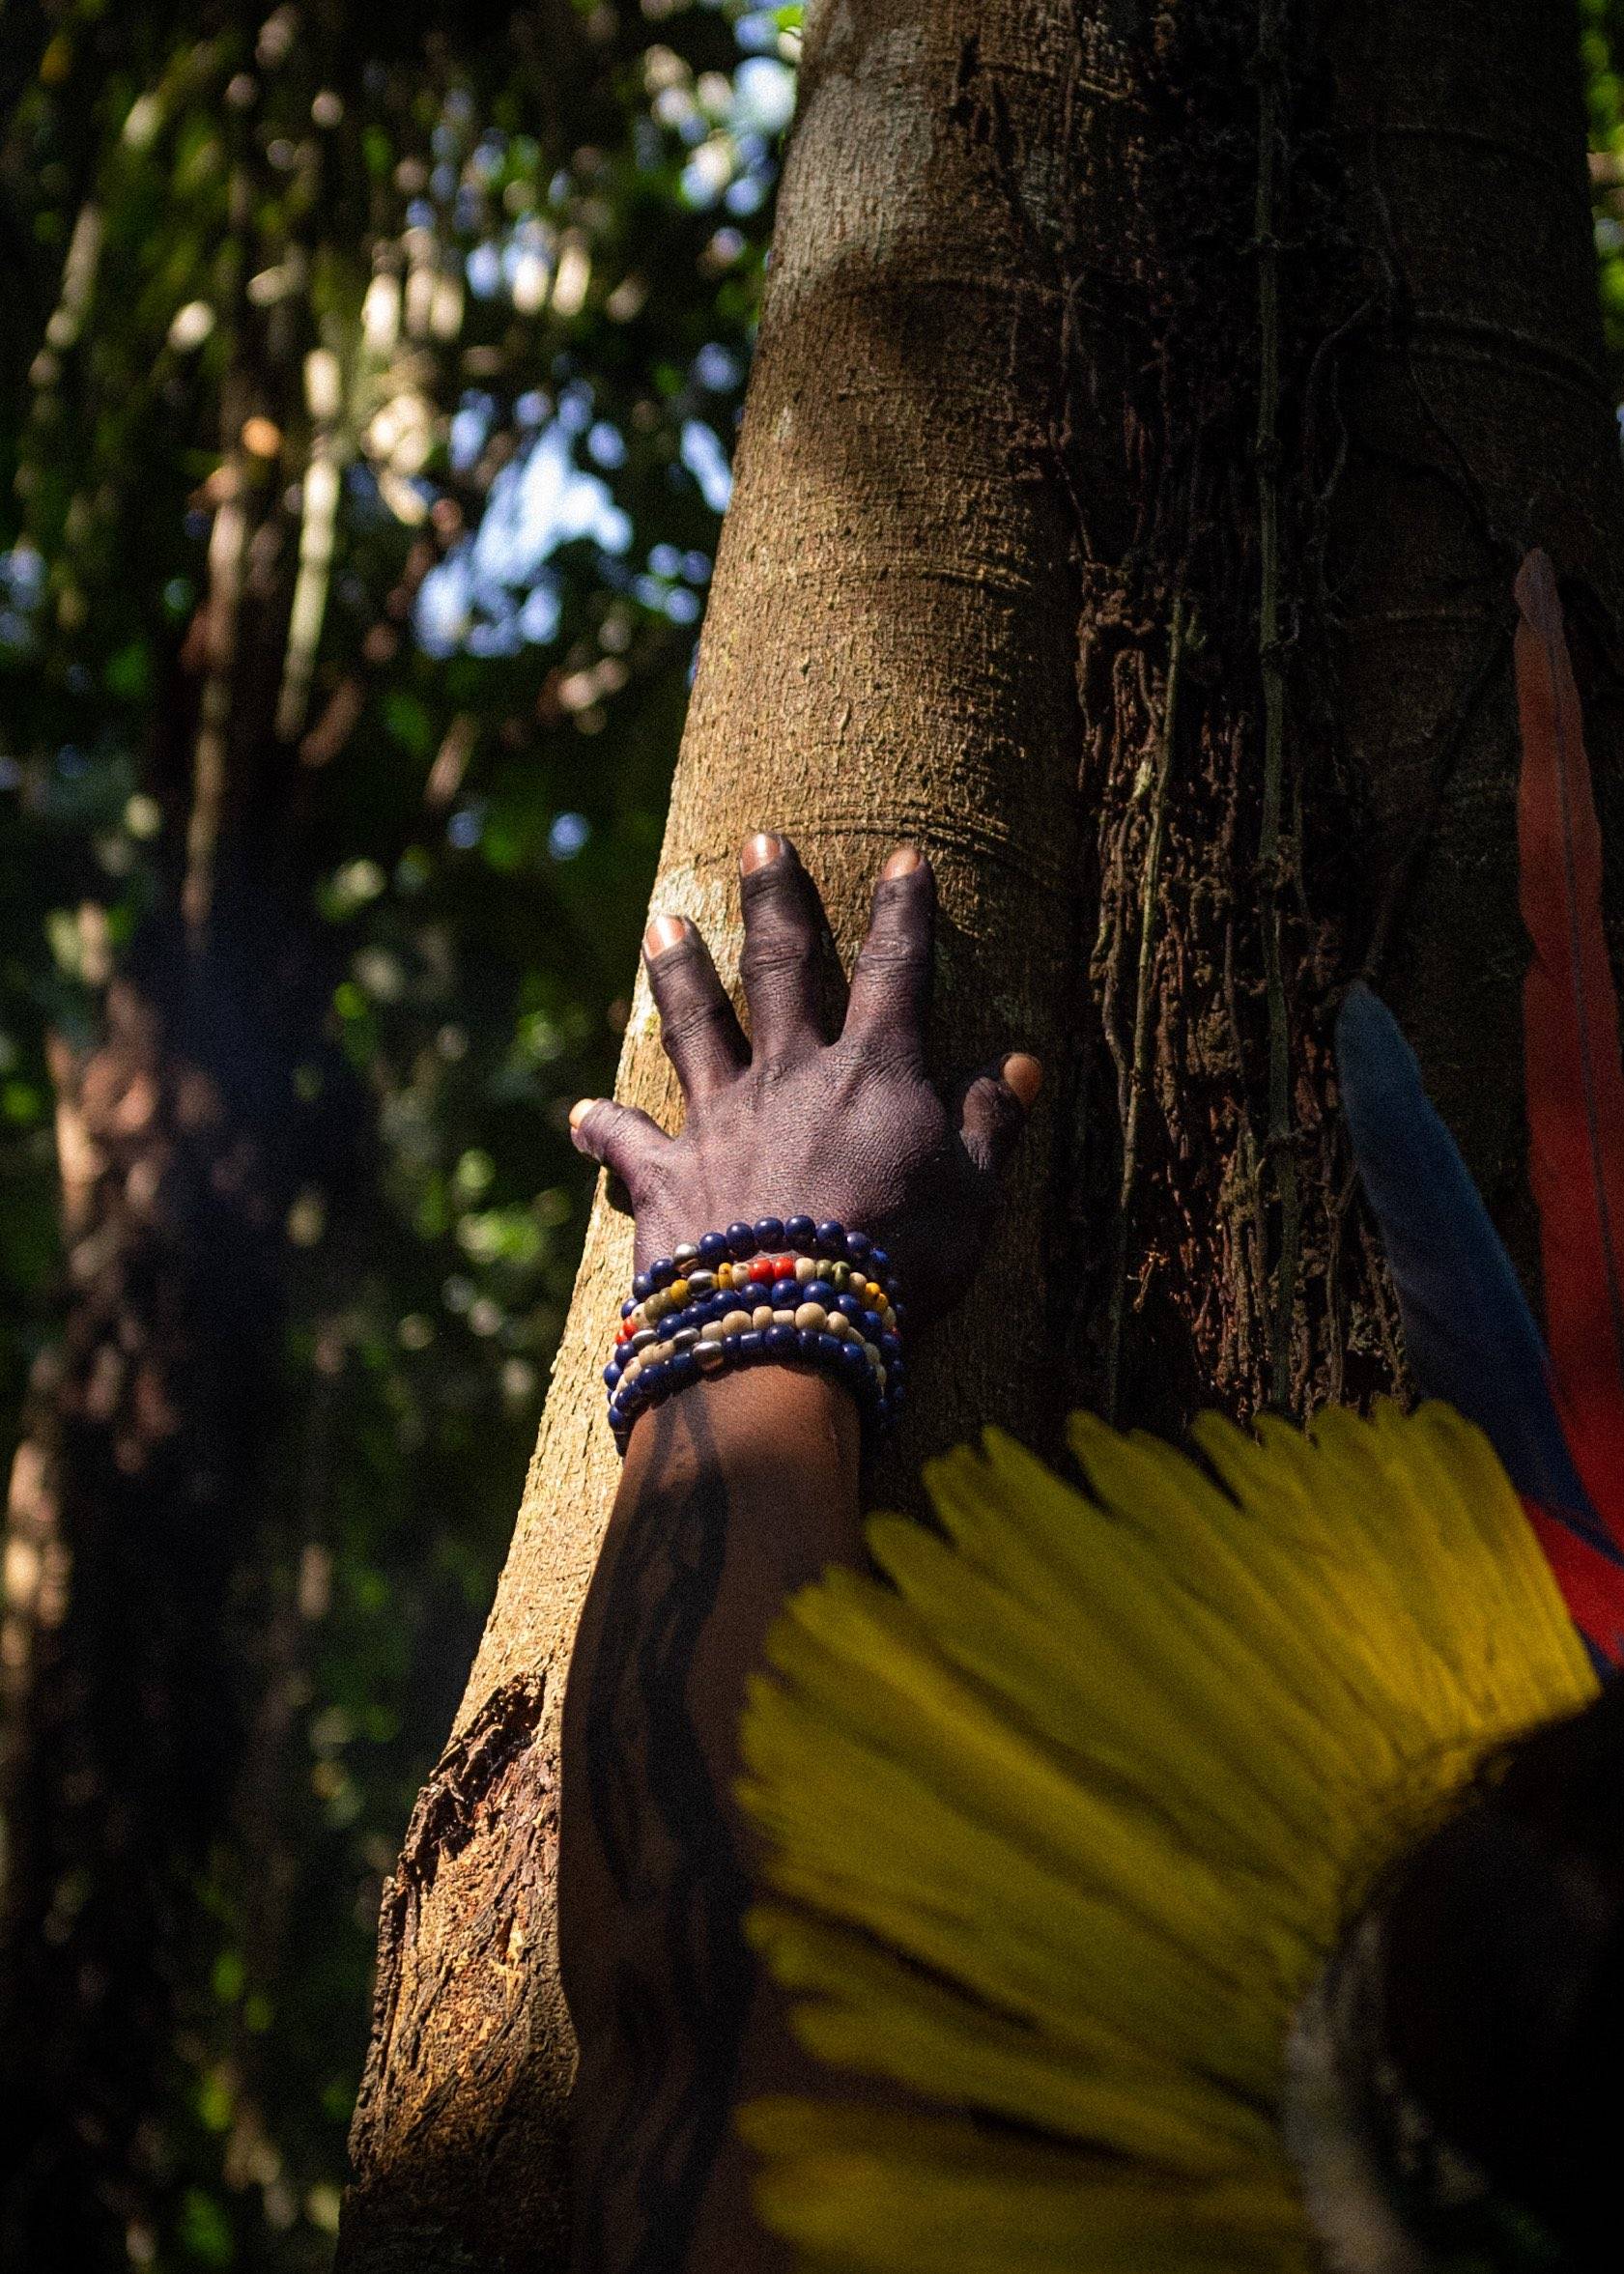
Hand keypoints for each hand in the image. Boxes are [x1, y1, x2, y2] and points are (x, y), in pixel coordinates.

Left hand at [568, 830, 1040, 1323]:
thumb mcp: (973, 1198)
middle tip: (759, 841)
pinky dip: (603, 1127)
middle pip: (781, 969)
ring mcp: (720, 1120)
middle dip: (776, 900)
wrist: (790, 1328)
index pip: (896, 971)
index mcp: (873, 1072)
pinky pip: (627, 1142)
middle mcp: (790, 1075)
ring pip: (694, 1025)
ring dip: (678, 971)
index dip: (905, 912)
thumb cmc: (900, 1265)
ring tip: (660, 920)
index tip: (906, 860)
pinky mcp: (666, 1175)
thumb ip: (989, 1126)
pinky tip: (579, 1114)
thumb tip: (1018, 1065)